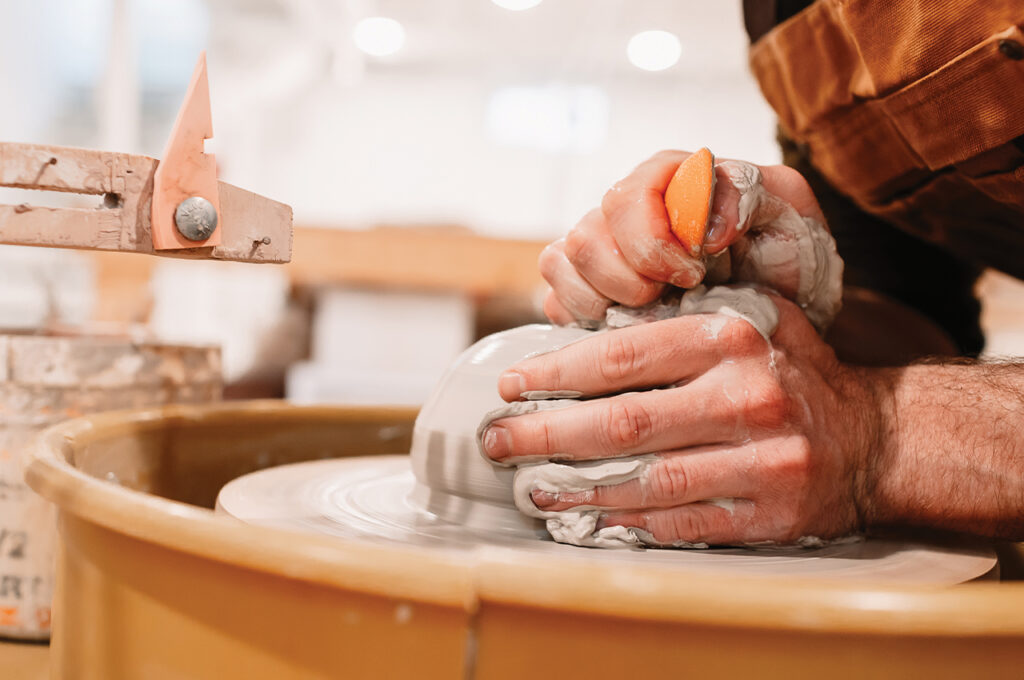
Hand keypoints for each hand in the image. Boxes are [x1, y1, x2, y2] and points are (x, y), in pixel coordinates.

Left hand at [480, 297, 877, 545]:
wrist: (874, 439)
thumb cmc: (791, 372)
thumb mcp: (750, 320)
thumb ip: (677, 319)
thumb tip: (579, 333)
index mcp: (732, 338)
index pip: (623, 356)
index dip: (556, 373)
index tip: (511, 385)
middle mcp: (747, 397)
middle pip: (623, 423)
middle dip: (547, 434)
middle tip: (498, 441)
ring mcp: (761, 460)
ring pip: (646, 481)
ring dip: (578, 489)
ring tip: (532, 488)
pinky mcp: (769, 513)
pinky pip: (682, 521)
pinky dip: (630, 523)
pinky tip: (592, 518)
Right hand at [539, 150, 829, 325]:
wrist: (781, 310)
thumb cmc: (786, 256)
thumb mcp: (789, 211)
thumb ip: (748, 192)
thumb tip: (702, 224)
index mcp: (667, 178)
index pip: (626, 199)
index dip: (651, 244)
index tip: (693, 275)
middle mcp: (625, 207)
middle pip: (585, 236)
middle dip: (628, 280)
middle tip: (673, 298)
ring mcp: (599, 247)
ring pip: (561, 264)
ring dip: (603, 300)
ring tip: (652, 314)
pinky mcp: (584, 288)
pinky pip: (554, 296)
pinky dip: (582, 318)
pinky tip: (627, 326)